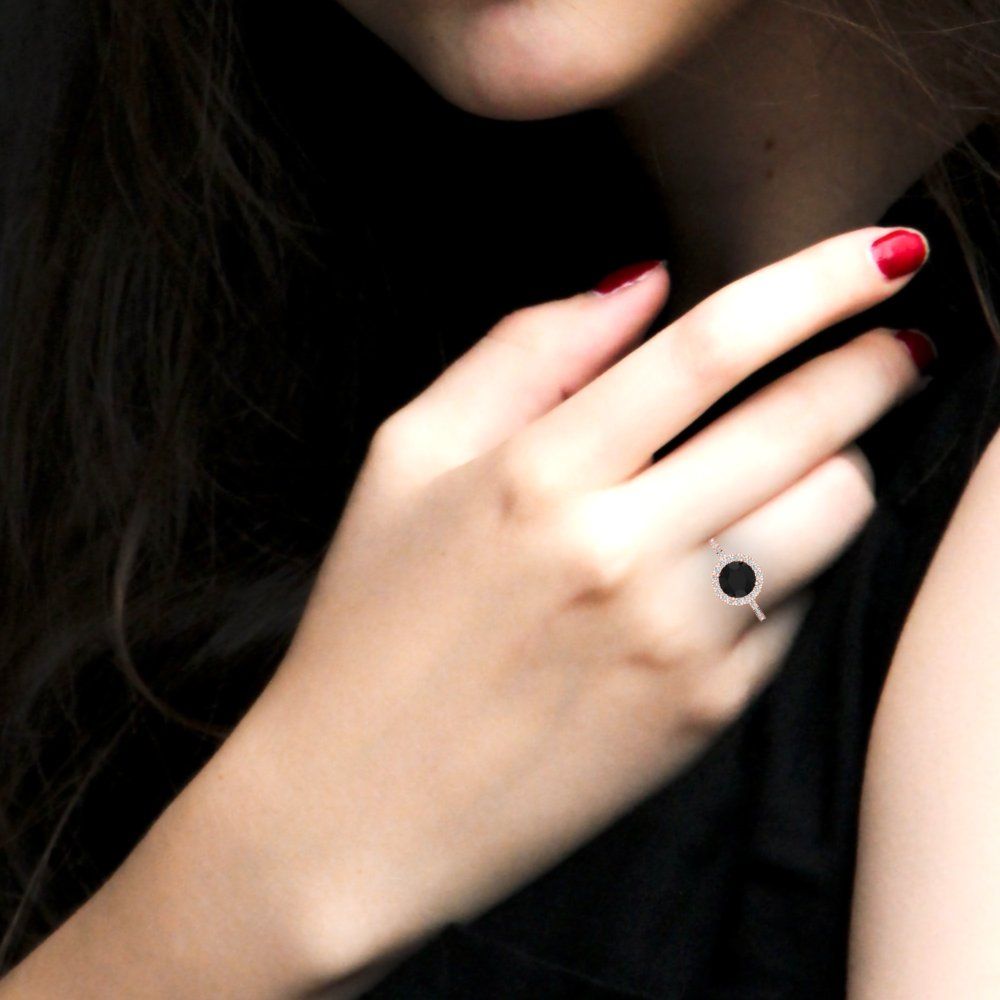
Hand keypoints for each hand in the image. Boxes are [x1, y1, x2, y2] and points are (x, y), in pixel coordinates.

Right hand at [226, 227, 928, 982]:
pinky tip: (737, 558)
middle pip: (803, 423)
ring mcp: (674, 639)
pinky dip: (790, 560)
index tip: (889, 252)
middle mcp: (621, 551)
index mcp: (539, 473)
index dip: (819, 282)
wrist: (361, 806)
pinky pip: (796, 604)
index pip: (714, 346)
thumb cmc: (369, 624)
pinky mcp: (704, 712)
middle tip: (895, 345)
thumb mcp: (406, 459)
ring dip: (841, 462)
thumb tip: (637, 285)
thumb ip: (522, 355)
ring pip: (831, 513)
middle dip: (875, 365)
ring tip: (807, 455)